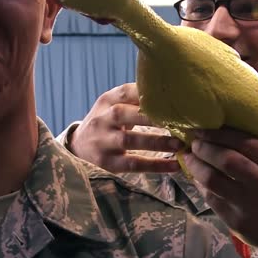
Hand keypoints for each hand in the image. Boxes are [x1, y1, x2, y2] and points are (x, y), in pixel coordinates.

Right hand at [69, 83, 183, 172]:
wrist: (78, 147)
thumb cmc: (106, 123)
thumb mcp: (112, 106)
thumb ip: (135, 99)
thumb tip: (172, 92)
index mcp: (106, 101)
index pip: (125, 92)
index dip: (147, 93)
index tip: (172, 97)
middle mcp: (101, 119)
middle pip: (123, 114)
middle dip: (151, 117)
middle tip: (179, 120)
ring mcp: (102, 141)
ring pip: (128, 140)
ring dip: (156, 142)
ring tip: (179, 144)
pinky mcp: (107, 162)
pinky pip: (133, 164)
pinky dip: (155, 165)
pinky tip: (174, 165)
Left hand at [183, 128, 257, 257]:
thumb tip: (257, 112)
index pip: (248, 143)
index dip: (221, 133)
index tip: (205, 128)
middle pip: (227, 160)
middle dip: (204, 147)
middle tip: (194, 141)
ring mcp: (252, 207)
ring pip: (213, 180)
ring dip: (195, 165)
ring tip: (189, 156)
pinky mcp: (238, 223)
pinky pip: (211, 198)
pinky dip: (200, 185)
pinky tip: (197, 177)